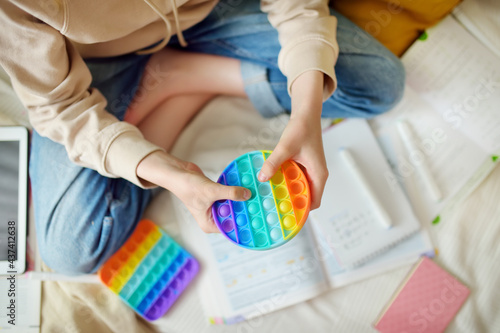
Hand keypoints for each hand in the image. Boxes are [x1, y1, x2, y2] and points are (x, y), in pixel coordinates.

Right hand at [136, 151, 250, 232]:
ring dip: (241, 200)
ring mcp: (214, 207)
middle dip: (244, 210)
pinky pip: (230, 196)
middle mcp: (212, 217)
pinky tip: (246, 188)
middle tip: (260, 206)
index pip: (231, 228)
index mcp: (210, 224)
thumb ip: (230, 193)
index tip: (257, 220)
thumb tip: (247, 194)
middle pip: (233, 216)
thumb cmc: (187, 186)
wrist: (178, 173)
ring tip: (257, 197)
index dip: (244, 224)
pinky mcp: (216, 196)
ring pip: (233, 205)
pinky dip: (236, 192)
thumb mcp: (212, 191)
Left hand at [258, 71, 327, 208]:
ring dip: (288, 194)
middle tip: (274, 212)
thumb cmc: (301, 129)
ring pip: (301, 189)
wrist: (306, 115)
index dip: (302, 213)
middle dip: (292, 205)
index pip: (314, 202)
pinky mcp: (304, 166)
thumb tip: (262, 177)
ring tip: (271, 200)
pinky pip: (296, 180)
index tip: (288, 220)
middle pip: (306, 198)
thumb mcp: (285, 147)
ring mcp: (311, 171)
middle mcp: (317, 175)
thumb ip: (274, 163)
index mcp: (318, 174)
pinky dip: (287, 184)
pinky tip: (273, 184)